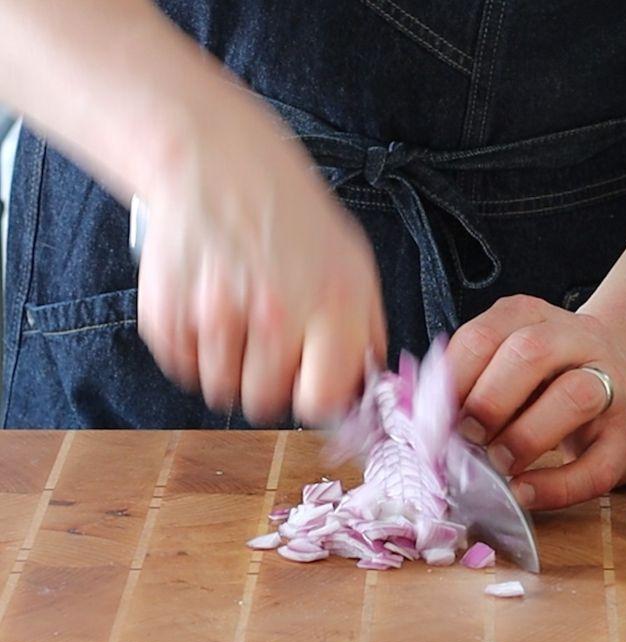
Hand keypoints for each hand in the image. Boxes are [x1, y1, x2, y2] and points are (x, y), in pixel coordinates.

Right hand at [136, 87, 385, 424]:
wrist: (218, 163)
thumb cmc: (293, 218)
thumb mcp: (355, 266)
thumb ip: (366, 332)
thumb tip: (368, 392)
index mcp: (332, 306)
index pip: (321, 400)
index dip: (315, 397)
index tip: (310, 382)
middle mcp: (275, 313)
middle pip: (264, 403)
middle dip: (269, 386)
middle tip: (270, 351)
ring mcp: (215, 313)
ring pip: (220, 390)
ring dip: (229, 369)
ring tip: (239, 324)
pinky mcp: (166, 311)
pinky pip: (181, 367)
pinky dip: (193, 350)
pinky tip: (208, 311)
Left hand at [447, 295, 625, 509]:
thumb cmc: (556, 381)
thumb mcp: (515, 365)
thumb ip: (472, 380)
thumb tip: (419, 420)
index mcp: (535, 319)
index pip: (484, 335)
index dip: (452, 378)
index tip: (432, 418)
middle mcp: (580, 341)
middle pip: (531, 352)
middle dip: (488, 400)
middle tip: (465, 439)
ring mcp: (613, 386)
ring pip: (575, 396)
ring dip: (524, 436)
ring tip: (497, 463)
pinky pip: (596, 466)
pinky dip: (555, 486)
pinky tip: (524, 493)